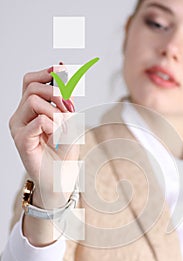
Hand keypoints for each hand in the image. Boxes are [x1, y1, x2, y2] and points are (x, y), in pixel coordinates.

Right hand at [9, 66, 79, 207]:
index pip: (31, 81)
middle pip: (31, 87)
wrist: (62, 176)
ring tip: (63, 127)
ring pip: (33, 100)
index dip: (46, 74)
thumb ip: (65, 98)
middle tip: (69, 108)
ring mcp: (19, 128)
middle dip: (55, 92)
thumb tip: (62, 69)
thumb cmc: (64, 150)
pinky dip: (52, 125)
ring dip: (55, 111)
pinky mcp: (22, 140)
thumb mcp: (70, 120)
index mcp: (31, 110)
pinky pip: (38, 121)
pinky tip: (56, 136)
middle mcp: (21, 116)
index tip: (63, 74)